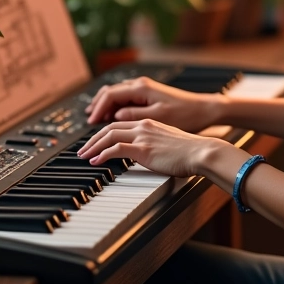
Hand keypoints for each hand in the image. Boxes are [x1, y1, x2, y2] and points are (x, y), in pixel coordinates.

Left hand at [77, 119, 220, 177]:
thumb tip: (148, 154)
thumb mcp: (169, 143)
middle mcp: (144, 126)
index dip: (104, 132)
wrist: (201, 152)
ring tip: (84, 155)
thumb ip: (155, 144)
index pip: (119, 124)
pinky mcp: (143, 149)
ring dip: (93, 146)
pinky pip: (115, 149)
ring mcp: (143, 136)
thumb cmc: (190, 151)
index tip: (95, 141)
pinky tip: (95, 161)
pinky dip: (102, 154)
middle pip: (110, 127)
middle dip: (93, 138)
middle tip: (82, 149)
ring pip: (109, 136)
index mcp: (149, 123)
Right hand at [85, 76, 219, 132]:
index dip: (97, 109)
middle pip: (110, 92)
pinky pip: (124, 97)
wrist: (204, 109)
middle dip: (97, 106)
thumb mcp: (158, 117)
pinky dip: (114, 105)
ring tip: (95, 119)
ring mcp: (144, 88)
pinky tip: (113, 116)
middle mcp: (140, 85)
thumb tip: (115, 116)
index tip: (90, 122)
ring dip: (104, 105)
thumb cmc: (185, 114)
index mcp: (141, 88)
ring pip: (116, 93)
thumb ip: (134, 115)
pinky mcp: (148, 95)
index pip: (110, 95)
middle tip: (88, 121)